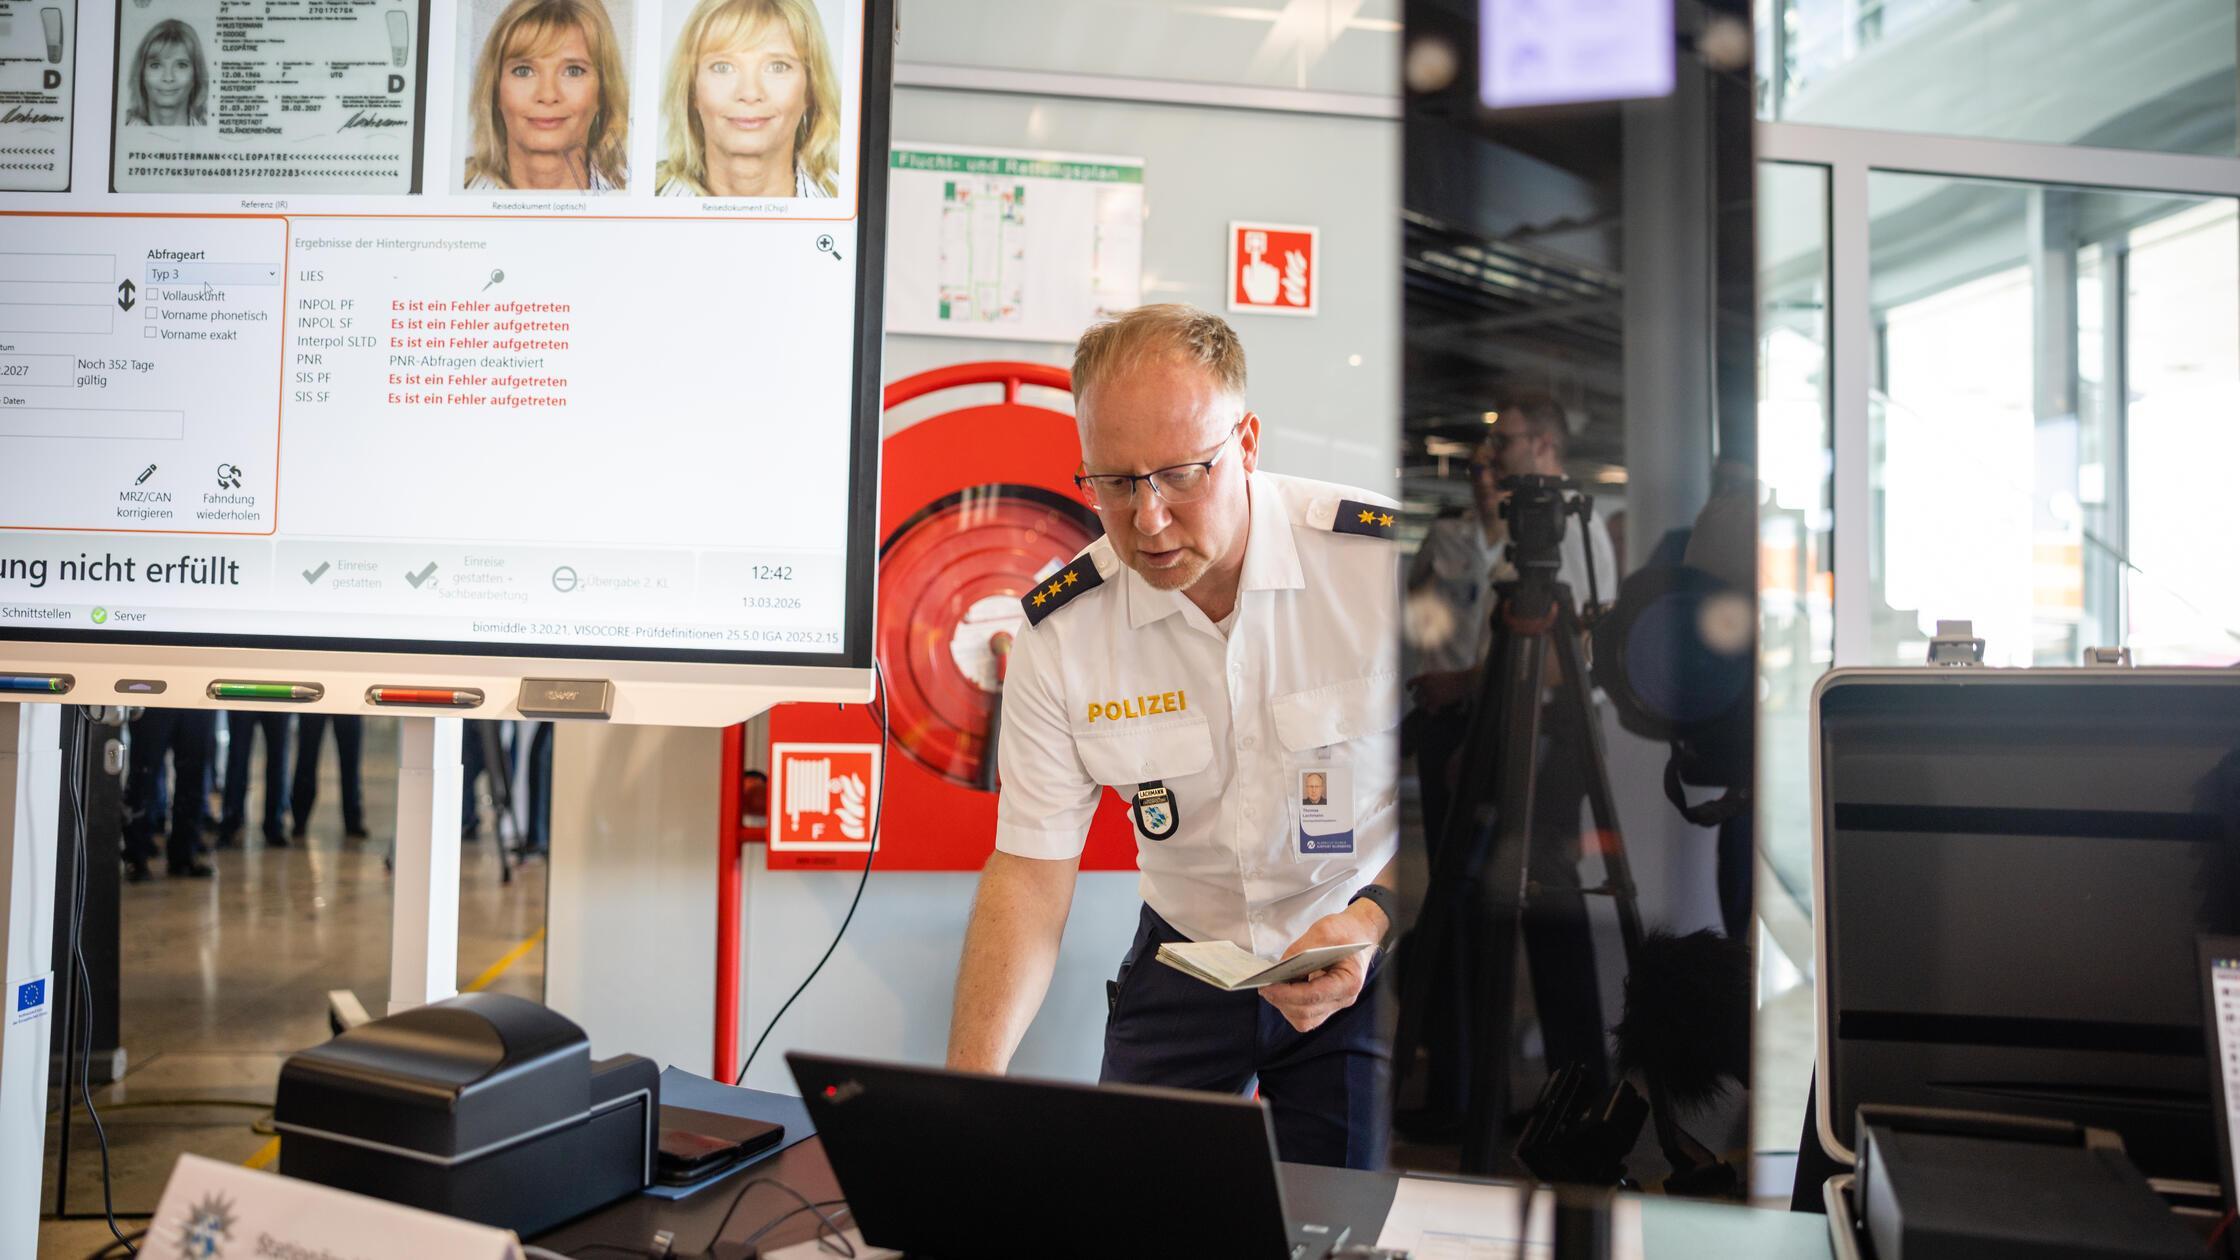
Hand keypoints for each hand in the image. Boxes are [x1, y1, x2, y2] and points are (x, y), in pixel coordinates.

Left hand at [1259, 900, 1386, 1032]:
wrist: (1360, 935)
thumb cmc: (1346, 932)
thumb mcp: (1324, 930)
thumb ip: (1301, 949)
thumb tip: (1279, 967)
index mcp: (1349, 981)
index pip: (1314, 996)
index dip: (1288, 994)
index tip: (1268, 986)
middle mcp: (1344, 999)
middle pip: (1307, 1014)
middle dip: (1282, 1001)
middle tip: (1264, 987)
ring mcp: (1336, 1004)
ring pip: (1305, 1020)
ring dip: (1285, 1006)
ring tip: (1272, 988)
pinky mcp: (1326, 1004)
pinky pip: (1306, 1015)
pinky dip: (1290, 1005)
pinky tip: (1282, 989)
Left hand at [1408, 668, 1475, 711]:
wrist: (1463, 680)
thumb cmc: (1453, 678)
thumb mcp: (1438, 675)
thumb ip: (1429, 680)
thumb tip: (1422, 688)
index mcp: (1425, 677)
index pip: (1411, 682)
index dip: (1409, 687)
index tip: (1410, 691)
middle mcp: (1425, 685)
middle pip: (1415, 696)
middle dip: (1419, 700)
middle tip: (1424, 703)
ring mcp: (1430, 693)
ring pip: (1421, 705)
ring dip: (1425, 707)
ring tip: (1430, 708)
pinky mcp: (1437, 701)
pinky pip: (1430, 710)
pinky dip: (1433, 712)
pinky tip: (1437, 711)